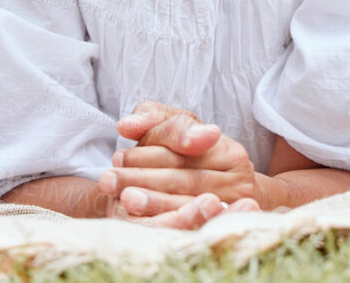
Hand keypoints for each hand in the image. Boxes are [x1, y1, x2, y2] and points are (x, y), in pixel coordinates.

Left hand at [97, 102, 263, 227]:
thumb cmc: (190, 159)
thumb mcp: (175, 131)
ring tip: (124, 200)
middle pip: (186, 178)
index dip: (149, 154)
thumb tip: (127, 125)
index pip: (186, 150)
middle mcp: (239, 180)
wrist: (222, 196)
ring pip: (187, 204)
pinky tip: (142, 224)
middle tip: (109, 180)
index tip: (118, 158)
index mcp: (229, 152)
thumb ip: (152, 119)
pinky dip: (164, 225)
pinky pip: (189, 227)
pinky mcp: (221, 230)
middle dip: (144, 178)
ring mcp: (233, 210)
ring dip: (153, 203)